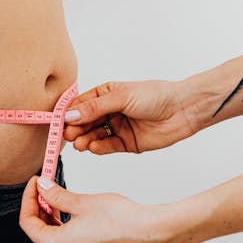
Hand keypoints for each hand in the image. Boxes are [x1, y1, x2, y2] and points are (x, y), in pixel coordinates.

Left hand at [19, 176, 170, 242]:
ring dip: (51, 218)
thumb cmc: (119, 219)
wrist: (148, 232)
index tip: (35, 184)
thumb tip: (42, 187)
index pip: (28, 223)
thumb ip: (56, 195)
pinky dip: (64, 228)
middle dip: (39, 208)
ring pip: (53, 239)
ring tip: (58, 197)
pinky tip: (70, 212)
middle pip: (39, 233)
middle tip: (45, 187)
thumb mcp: (80, 202)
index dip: (28, 199)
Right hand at [64, 81, 198, 153]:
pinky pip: (108, 146)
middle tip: (67, 135)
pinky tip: (92, 147)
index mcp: (105, 94)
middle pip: (85, 122)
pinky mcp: (126, 142)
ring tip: (79, 143)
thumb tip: (70, 114)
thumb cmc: (155, 95)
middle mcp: (109, 111)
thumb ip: (95, 108)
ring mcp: (117, 127)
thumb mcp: (121, 97)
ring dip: (85, 139)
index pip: (81, 104)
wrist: (183, 110)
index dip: (69, 113)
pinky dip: (99, 148)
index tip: (58, 122)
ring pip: (94, 135)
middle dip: (75, 129)